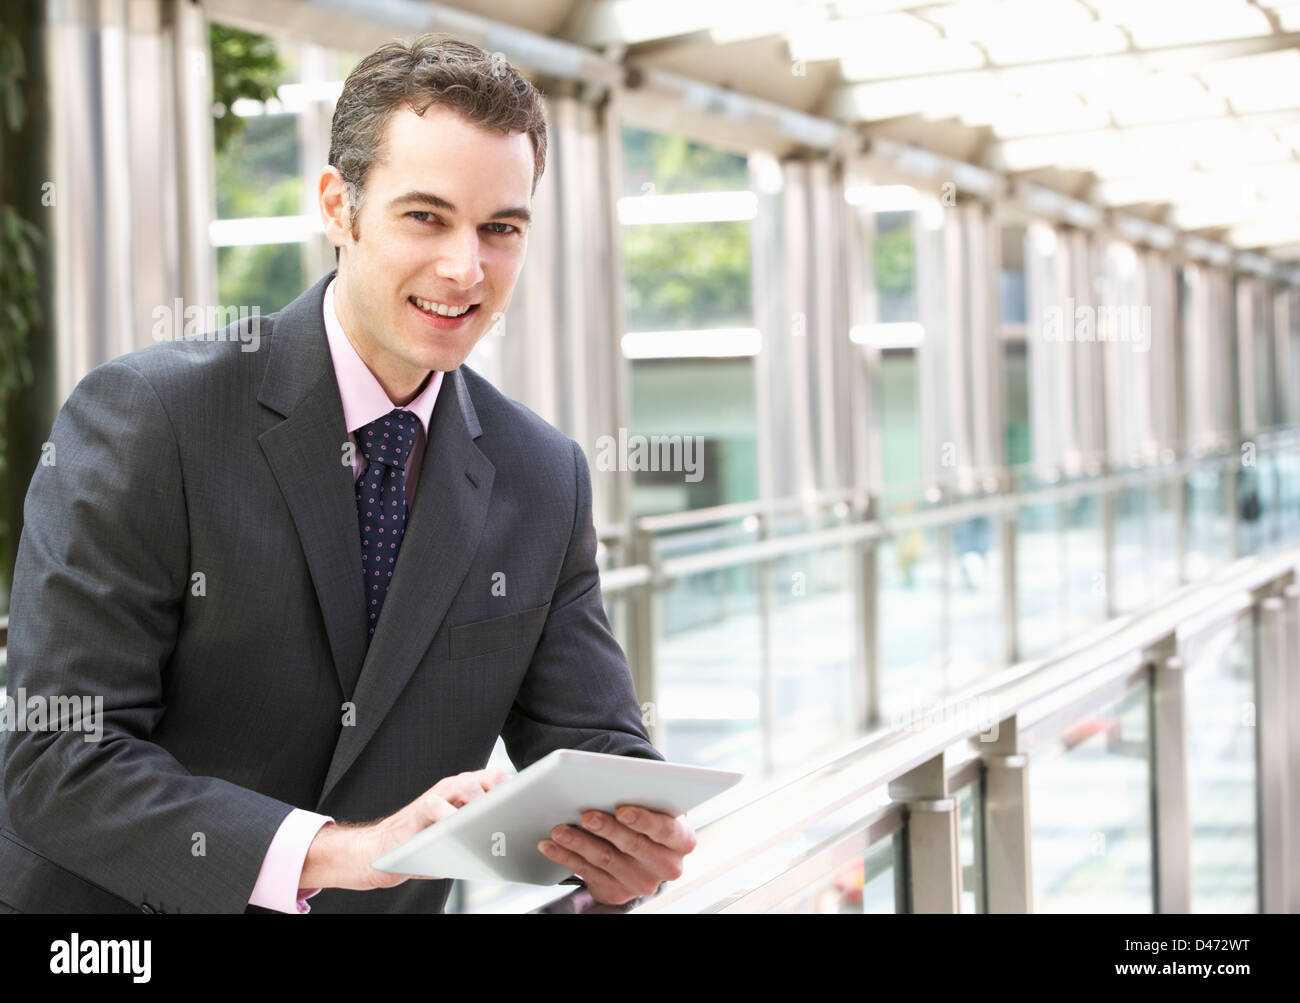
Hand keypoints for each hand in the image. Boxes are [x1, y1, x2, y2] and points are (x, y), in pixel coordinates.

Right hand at [300, 768, 509, 890]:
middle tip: (519, 807)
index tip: (536, 802)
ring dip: (481, 799)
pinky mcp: (418, 810)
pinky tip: (457, 825)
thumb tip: (515, 845)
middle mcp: (455, 789)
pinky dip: (448, 814)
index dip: (519, 790)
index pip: (499, 783)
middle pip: (488, 779)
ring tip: (492, 814)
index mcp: (470, 794)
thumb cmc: (426, 847)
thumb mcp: (460, 842)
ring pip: (465, 786)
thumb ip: (482, 836)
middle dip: (504, 792)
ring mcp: (437, 796)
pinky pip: (435, 806)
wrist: (382, 852)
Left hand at [537, 805, 696, 905]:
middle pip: (634, 846)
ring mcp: (642, 883)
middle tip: (586, 816)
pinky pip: (587, 874)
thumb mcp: (655, 806)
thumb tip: (612, 785)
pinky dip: (567, 857)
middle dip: (607, 829)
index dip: (644, 821)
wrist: (644, 847)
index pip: (666, 830)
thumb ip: (644, 797)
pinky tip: (552, 846)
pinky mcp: (617, 893)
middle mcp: (667, 866)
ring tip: (559, 829)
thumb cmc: (647, 817)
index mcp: (682, 841)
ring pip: (607, 860)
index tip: (622, 810)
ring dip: (579, 843)